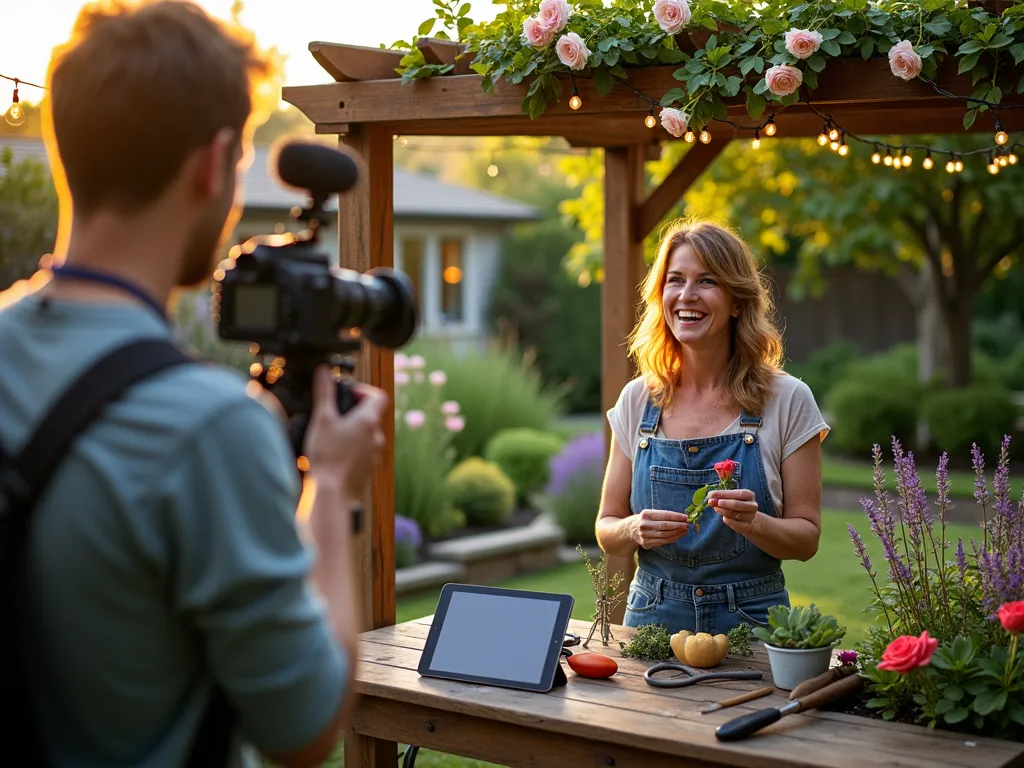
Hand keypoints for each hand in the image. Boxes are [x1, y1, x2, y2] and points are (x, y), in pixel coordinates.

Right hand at [303, 366, 387, 498]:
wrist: (331, 492)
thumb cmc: (326, 455)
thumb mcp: (322, 419)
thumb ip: (325, 393)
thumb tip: (324, 371)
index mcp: (369, 421)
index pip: (379, 396)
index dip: (364, 391)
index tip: (348, 395)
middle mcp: (377, 436)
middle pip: (372, 415)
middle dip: (355, 412)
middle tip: (335, 414)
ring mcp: (375, 454)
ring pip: (368, 434)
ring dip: (353, 431)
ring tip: (332, 435)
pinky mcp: (369, 468)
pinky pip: (364, 451)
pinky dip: (353, 448)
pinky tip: (335, 453)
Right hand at [633, 509, 688, 548]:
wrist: (630, 530)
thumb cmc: (646, 520)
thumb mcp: (651, 513)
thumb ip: (663, 515)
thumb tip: (682, 518)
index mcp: (646, 514)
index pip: (664, 515)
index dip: (676, 516)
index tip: (686, 517)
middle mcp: (644, 524)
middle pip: (664, 526)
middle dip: (678, 525)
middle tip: (687, 525)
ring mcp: (644, 535)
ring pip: (664, 535)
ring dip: (677, 533)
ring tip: (685, 530)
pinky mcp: (646, 543)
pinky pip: (662, 542)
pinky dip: (672, 539)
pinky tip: (678, 536)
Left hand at [709, 489, 758, 533]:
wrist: (746, 519)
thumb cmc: (736, 504)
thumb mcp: (730, 497)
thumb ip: (721, 496)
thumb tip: (711, 495)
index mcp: (749, 495)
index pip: (738, 493)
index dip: (724, 494)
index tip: (711, 494)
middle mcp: (752, 505)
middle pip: (737, 504)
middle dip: (723, 503)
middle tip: (711, 502)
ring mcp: (750, 516)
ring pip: (735, 514)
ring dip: (722, 511)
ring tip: (715, 508)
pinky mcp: (747, 526)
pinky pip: (735, 524)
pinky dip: (727, 520)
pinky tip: (723, 517)